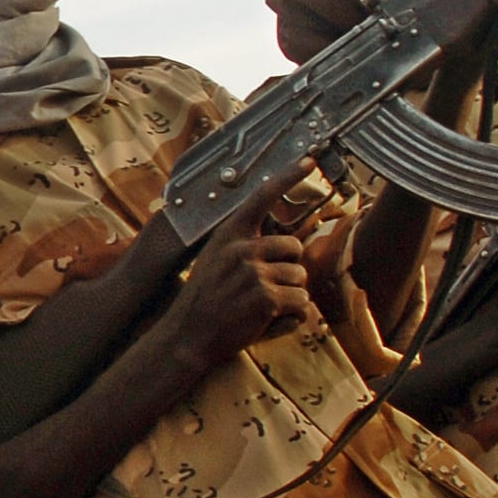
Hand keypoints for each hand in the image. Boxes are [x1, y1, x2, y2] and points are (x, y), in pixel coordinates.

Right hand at [161, 173, 321, 366]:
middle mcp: (243, 248)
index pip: (261, 196)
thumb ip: (243, 246)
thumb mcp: (215, 260)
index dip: (288, 176)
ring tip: (261, 309)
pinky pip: (301, 305)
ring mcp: (255, 273)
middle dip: (289, 271)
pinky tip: (267, 324)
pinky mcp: (266, 299)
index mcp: (229, 234)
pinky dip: (290, 319)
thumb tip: (281, 244)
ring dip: (289, 298)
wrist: (188, 336)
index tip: (309, 160)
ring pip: (301, 279)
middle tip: (265, 290)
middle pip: (295, 248)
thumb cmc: (204, 300)